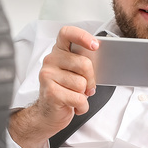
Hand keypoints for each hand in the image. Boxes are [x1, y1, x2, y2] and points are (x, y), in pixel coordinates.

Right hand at [9, 26, 97, 147]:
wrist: (48, 114)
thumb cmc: (64, 91)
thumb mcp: (73, 73)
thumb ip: (82, 63)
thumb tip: (99, 58)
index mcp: (58, 51)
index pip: (67, 34)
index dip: (82, 36)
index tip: (95, 45)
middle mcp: (50, 61)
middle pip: (83, 63)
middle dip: (91, 78)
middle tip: (87, 87)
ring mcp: (48, 76)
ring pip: (81, 83)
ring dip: (84, 94)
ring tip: (75, 96)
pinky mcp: (50, 92)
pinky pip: (79, 98)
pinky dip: (82, 106)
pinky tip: (74, 106)